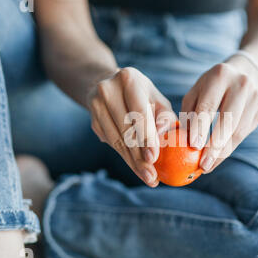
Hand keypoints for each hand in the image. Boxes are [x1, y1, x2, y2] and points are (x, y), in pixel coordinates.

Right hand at [87, 67, 176, 186]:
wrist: (111, 86)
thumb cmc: (143, 97)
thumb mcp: (158, 100)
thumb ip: (165, 117)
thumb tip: (164, 134)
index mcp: (128, 79)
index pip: (138, 112)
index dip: (146, 137)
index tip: (153, 158)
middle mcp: (107, 90)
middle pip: (125, 130)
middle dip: (139, 156)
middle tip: (152, 176)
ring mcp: (96, 105)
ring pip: (116, 140)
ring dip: (132, 162)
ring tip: (148, 177)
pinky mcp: (92, 120)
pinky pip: (110, 143)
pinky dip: (125, 157)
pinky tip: (137, 168)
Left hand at [181, 55, 257, 173]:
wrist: (244, 74)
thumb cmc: (211, 87)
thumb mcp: (196, 92)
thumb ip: (189, 113)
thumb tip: (181, 140)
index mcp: (220, 76)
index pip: (209, 105)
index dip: (201, 127)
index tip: (193, 146)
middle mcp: (241, 85)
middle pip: (228, 120)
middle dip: (214, 146)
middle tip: (203, 164)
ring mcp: (254, 99)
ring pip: (238, 131)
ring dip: (222, 152)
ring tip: (208, 166)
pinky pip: (243, 135)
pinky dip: (229, 149)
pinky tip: (217, 158)